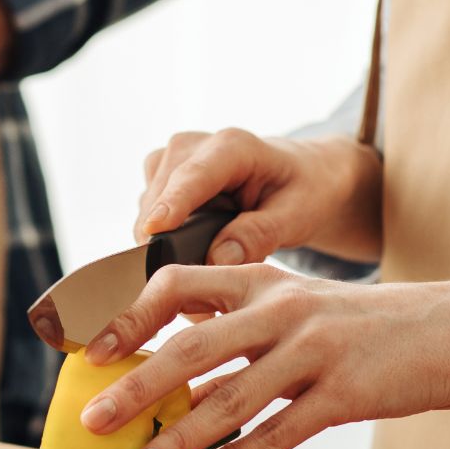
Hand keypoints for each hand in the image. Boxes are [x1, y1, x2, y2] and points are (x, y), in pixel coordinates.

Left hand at [78, 264, 449, 448]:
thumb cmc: (366, 327)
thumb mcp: (299, 309)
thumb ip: (241, 332)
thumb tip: (174, 374)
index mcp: (262, 281)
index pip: (178, 283)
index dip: (130, 316)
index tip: (95, 352)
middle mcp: (282, 310)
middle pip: (190, 349)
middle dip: (134, 388)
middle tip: (93, 421)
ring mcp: (315, 352)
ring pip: (229, 400)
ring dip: (176, 440)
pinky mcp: (346, 394)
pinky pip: (277, 433)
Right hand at [136, 131, 382, 264]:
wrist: (301, 176)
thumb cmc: (303, 191)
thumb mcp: (297, 215)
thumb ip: (259, 235)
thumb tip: (216, 259)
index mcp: (232, 147)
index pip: (193, 176)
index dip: (171, 204)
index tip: (153, 231)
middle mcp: (192, 146)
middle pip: (160, 201)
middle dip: (168, 249)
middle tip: (198, 302)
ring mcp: (170, 161)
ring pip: (147, 214)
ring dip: (164, 250)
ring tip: (203, 277)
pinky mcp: (158, 179)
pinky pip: (146, 218)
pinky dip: (162, 244)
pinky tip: (194, 254)